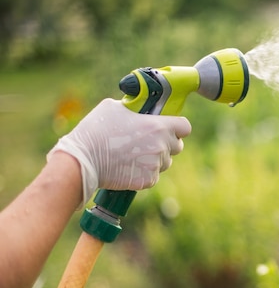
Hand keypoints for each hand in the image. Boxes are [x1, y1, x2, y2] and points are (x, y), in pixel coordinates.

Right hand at [48, 98, 191, 206]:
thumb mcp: (114, 107)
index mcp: (159, 126)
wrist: (83, 161)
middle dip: (166, 143)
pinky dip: (144, 172)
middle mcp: (162, 146)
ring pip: (166, 161)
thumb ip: (134, 107)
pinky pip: (153, 175)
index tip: (168, 127)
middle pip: (177, 146)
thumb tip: (138, 108)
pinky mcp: (148, 180)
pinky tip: (128, 166)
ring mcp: (156, 165)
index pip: (184, 127)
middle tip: (148, 141)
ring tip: (134, 154)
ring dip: (156, 158)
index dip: (177, 126)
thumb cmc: (96, 130)